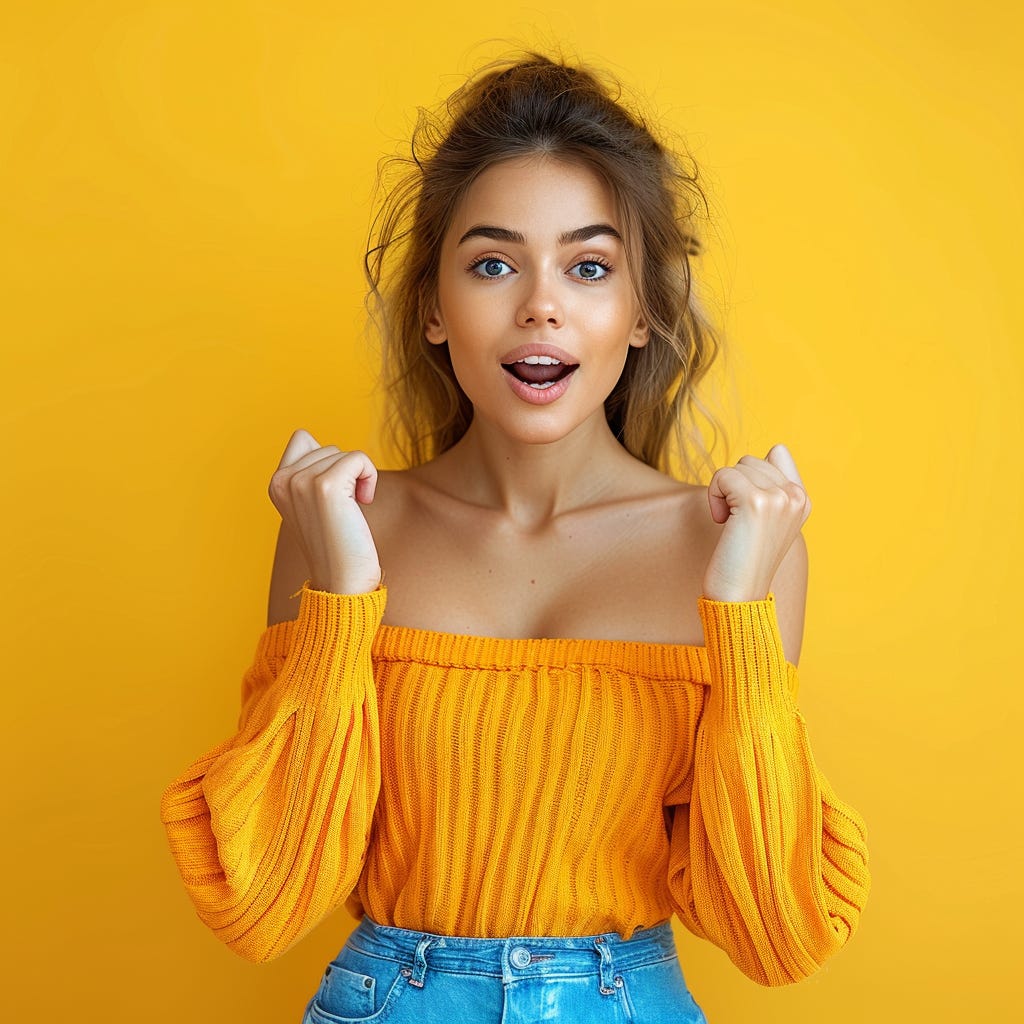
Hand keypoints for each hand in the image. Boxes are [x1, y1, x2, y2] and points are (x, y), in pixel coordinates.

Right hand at [267, 429, 381, 594]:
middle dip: (344, 474)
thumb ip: (305, 469)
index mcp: (275, 483)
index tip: (329, 500)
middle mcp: (282, 480)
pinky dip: (369, 477)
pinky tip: (363, 503)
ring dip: (358, 479)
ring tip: (351, 511)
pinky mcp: (325, 487)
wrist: (341, 582)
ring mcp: (301, 482)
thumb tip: (305, 434)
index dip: (327, 465)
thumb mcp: (311, 503)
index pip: (303, 440)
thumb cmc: (335, 543)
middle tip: (342, 511)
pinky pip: (359, 458)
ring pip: (344, 454)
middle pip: (329, 447)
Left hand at [702, 443, 810, 601]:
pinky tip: (722, 523)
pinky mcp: (757, 502)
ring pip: (736, 467)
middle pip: (750, 461)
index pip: (776, 455)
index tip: (752, 515)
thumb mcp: (768, 520)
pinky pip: (723, 476)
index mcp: (803, 500)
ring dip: (723, 494)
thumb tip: (777, 448)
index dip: (751, 480)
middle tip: (739, 524)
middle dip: (735, 487)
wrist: (739, 597)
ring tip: (732, 526)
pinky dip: (714, 497)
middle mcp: (797, 497)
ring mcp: (780, 498)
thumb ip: (775, 483)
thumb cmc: (744, 561)